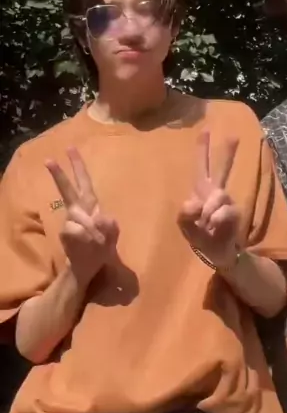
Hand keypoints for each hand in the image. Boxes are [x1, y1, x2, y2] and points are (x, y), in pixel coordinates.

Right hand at [46, 147, 118, 284]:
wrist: (90, 265)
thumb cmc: (102, 245)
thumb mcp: (112, 233)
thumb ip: (109, 224)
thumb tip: (96, 219)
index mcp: (90, 204)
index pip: (84, 181)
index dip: (77, 165)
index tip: (70, 147)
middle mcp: (77, 209)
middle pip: (68, 189)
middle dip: (60, 175)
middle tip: (48, 160)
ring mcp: (70, 221)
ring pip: (80, 217)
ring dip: (93, 230)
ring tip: (98, 241)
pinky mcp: (66, 233)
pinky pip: (79, 231)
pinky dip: (88, 238)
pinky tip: (90, 245)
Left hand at [178, 131, 240, 268]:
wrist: (216, 252)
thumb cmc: (200, 235)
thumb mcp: (185, 225)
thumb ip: (185, 213)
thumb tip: (198, 202)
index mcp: (202, 190)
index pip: (201, 166)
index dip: (202, 149)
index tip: (206, 130)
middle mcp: (216, 192)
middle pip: (222, 168)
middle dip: (228, 152)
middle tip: (235, 135)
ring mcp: (227, 201)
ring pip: (218, 194)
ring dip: (208, 211)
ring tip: (206, 224)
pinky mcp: (235, 213)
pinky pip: (223, 210)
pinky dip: (216, 219)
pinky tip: (214, 226)